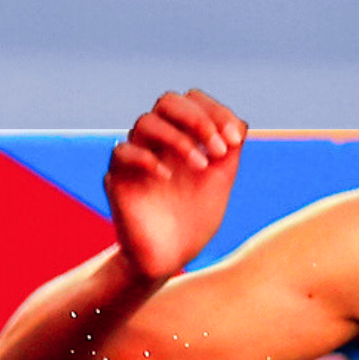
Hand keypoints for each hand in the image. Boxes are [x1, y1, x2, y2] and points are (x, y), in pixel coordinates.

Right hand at [104, 90, 246, 282]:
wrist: (171, 258)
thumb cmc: (194, 219)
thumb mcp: (220, 182)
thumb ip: (229, 152)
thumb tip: (240, 123)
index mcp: (184, 137)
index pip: (193, 101)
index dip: (216, 111)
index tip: (236, 140)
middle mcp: (158, 142)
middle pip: (168, 102)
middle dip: (198, 119)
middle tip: (220, 148)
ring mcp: (137, 158)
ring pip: (145, 122)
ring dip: (179, 139)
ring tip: (201, 166)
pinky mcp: (118, 179)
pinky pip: (122, 153)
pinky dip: (147, 159)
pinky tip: (167, 177)